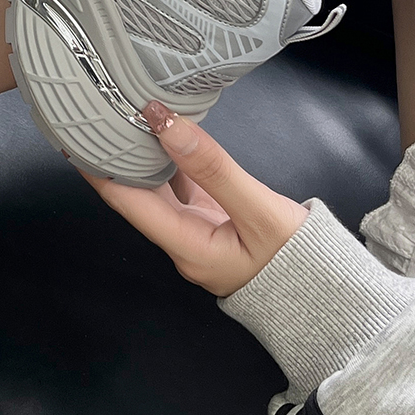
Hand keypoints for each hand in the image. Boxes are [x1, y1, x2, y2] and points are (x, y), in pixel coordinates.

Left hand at [82, 102, 308, 295]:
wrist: (337, 301)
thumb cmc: (302, 264)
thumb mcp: (261, 213)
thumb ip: (214, 169)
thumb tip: (167, 126)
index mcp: (186, 247)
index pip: (126, 201)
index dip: (98, 167)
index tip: (77, 134)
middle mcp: (182, 242)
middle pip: (135, 195)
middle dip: (115, 157)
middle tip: (98, 113)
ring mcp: (198, 234)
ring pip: (158, 190)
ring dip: (142, 157)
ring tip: (125, 116)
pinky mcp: (214, 225)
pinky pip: (181, 191)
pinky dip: (171, 162)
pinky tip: (167, 136)